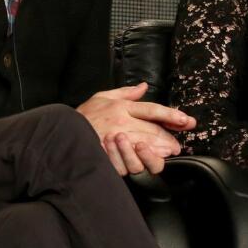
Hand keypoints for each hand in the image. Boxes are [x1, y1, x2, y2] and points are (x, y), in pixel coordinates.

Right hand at [76, 83, 196, 175]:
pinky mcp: (109, 153)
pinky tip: (149, 161)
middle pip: (152, 129)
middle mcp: (120, 121)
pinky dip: (142, 160)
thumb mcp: (102, 97)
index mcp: (121, 107)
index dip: (171, 115)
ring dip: (159, 149)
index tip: (186, 121)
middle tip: (179, 143)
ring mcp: (115, 138)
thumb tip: (143, 86)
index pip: (152, 110)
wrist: (61, 133)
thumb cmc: (83, 115)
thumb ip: (125, 92)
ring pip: (144, 144)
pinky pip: (130, 159)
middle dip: (169, 137)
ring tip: (169, 152)